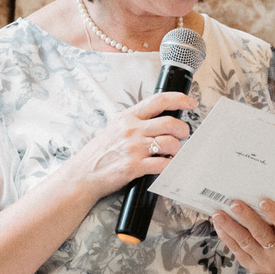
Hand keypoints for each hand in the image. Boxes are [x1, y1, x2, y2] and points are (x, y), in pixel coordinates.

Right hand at [70, 90, 192, 201]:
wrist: (83, 174)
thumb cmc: (99, 153)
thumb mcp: (115, 129)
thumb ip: (135, 123)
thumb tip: (159, 121)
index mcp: (128, 117)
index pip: (158, 101)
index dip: (179, 99)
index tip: (191, 102)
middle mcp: (132, 130)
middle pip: (169, 123)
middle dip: (183, 129)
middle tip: (185, 135)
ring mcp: (133, 149)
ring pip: (170, 143)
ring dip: (179, 149)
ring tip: (176, 152)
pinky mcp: (134, 167)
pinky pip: (162, 164)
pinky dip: (170, 165)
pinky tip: (168, 165)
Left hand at [210, 197, 274, 273]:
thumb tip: (254, 198)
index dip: (274, 214)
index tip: (263, 201)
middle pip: (261, 234)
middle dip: (247, 218)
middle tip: (235, 204)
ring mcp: (263, 261)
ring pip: (245, 242)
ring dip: (230, 226)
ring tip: (219, 214)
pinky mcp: (250, 265)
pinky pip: (236, 250)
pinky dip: (226, 236)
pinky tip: (219, 225)